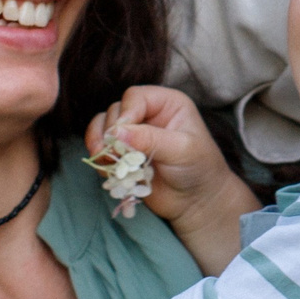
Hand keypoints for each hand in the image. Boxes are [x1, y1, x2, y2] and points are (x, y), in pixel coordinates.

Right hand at [86, 86, 259, 272]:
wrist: (196, 201)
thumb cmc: (199, 169)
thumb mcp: (181, 150)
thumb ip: (151, 139)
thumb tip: (116, 132)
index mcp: (167, 103)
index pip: (135, 97)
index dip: (125, 114)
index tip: (120, 135)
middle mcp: (149, 114)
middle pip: (116, 111)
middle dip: (111, 132)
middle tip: (114, 153)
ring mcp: (134, 134)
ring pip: (104, 127)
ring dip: (100, 143)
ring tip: (106, 161)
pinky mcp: (123, 153)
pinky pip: (102, 148)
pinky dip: (101, 158)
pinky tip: (109, 170)